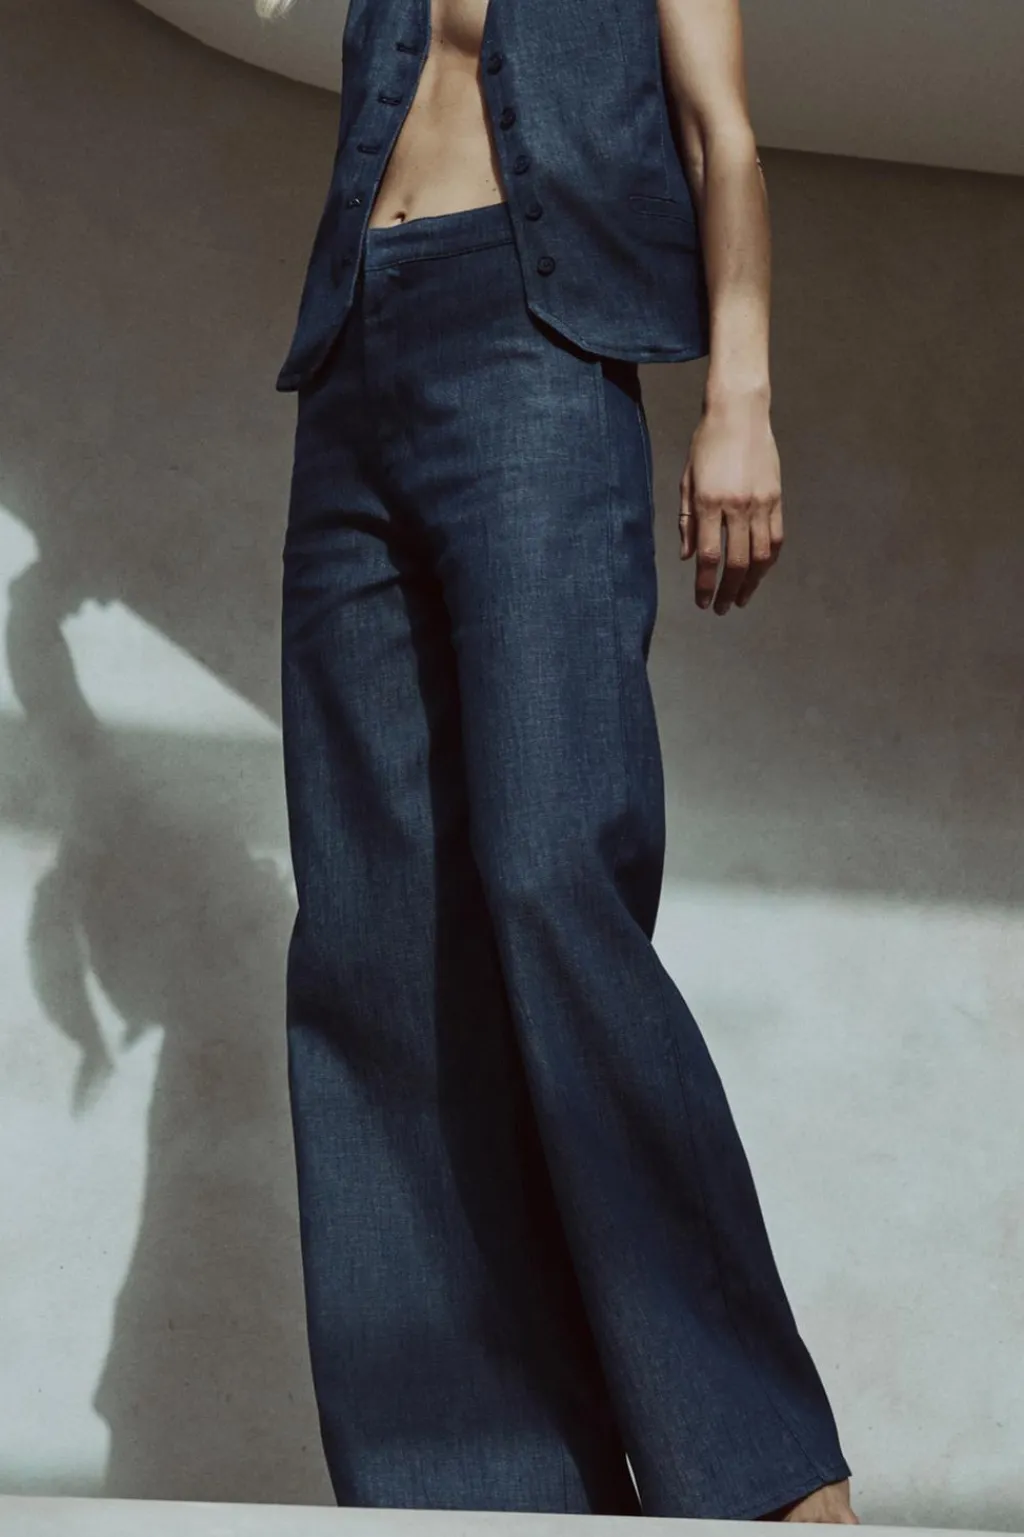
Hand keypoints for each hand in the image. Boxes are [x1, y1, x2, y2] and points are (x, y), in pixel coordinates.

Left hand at [679, 393, 783, 613]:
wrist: (740, 413)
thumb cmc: (706, 444)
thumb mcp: (687, 480)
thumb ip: (687, 521)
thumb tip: (687, 558)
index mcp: (710, 502)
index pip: (708, 556)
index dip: (705, 585)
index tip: (702, 602)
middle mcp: (737, 506)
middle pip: (737, 563)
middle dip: (728, 591)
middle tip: (721, 608)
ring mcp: (761, 503)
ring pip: (761, 556)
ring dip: (751, 583)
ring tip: (741, 598)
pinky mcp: (776, 498)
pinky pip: (776, 538)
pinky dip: (768, 561)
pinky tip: (759, 572)